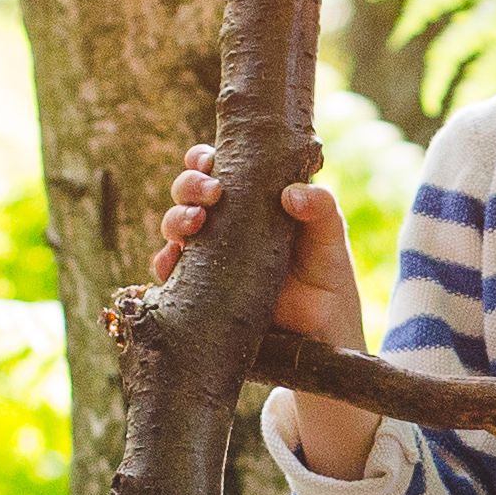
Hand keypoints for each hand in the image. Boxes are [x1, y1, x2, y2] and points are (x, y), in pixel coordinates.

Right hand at [155, 148, 366, 349]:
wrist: (322, 334)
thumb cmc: (327, 276)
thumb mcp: (330, 236)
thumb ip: (321, 207)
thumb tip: (290, 194)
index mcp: (252, 202)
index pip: (218, 170)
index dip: (203, 160)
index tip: (211, 160)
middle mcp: (224, 225)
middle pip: (189, 193)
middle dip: (190, 184)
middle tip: (212, 192)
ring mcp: (209, 257)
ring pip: (174, 227)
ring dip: (176, 218)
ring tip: (196, 222)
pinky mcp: (200, 289)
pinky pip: (170, 272)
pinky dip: (165, 261)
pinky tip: (175, 258)